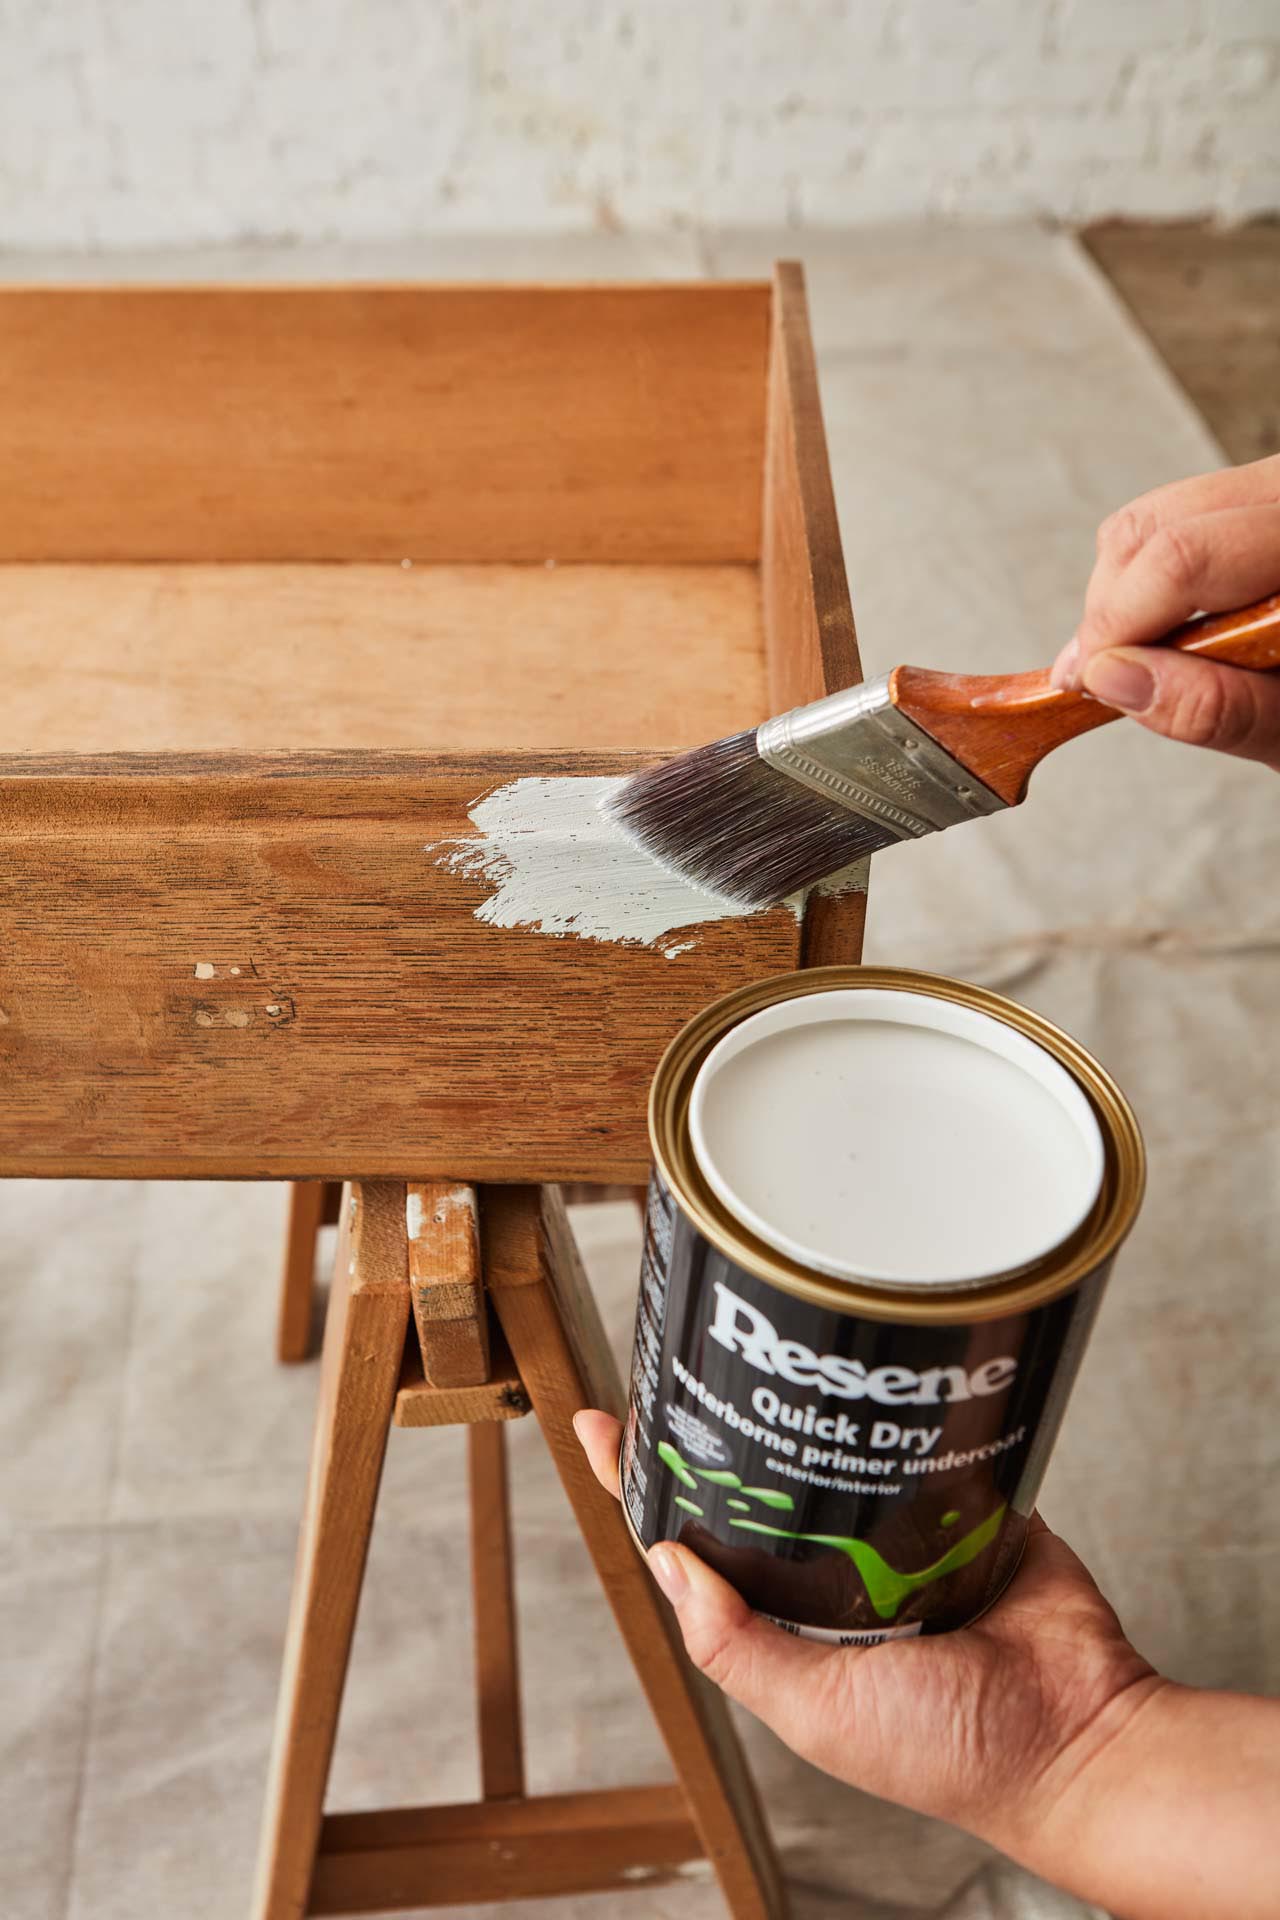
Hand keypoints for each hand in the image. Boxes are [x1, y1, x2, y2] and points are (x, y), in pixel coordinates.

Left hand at [573, 1410, 1156, 1860]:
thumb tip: (668, 1563)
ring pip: (833, 1455)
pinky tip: (870, 1372)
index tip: (601, 1423)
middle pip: (758, 1486)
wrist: (1079, 1734)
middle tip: (681, 1362)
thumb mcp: (819, 1712)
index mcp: (793, 1628)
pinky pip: (923, 1442)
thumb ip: (738, 1646)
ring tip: (763, 1351)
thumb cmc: (954, 1752)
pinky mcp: (966, 1499)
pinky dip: (899, 1413)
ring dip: (805, 1412)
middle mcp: (837, 1575)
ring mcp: (901, 1533)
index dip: (644, 1485)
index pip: (695, 1543)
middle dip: (720, 1430)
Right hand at [1050, 453, 1279, 768]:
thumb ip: (1219, 706)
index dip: (1115, 624)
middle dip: (1112, 609)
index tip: (1089, 686)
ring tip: (1152, 665)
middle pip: (1159, 524)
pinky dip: (1162, 580)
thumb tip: (1115, 679)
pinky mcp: (1271, 503)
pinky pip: (1190, 518)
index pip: (1186, 556)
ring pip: (1161, 514)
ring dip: (1129, 594)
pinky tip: (1183, 633)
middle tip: (1111, 684)